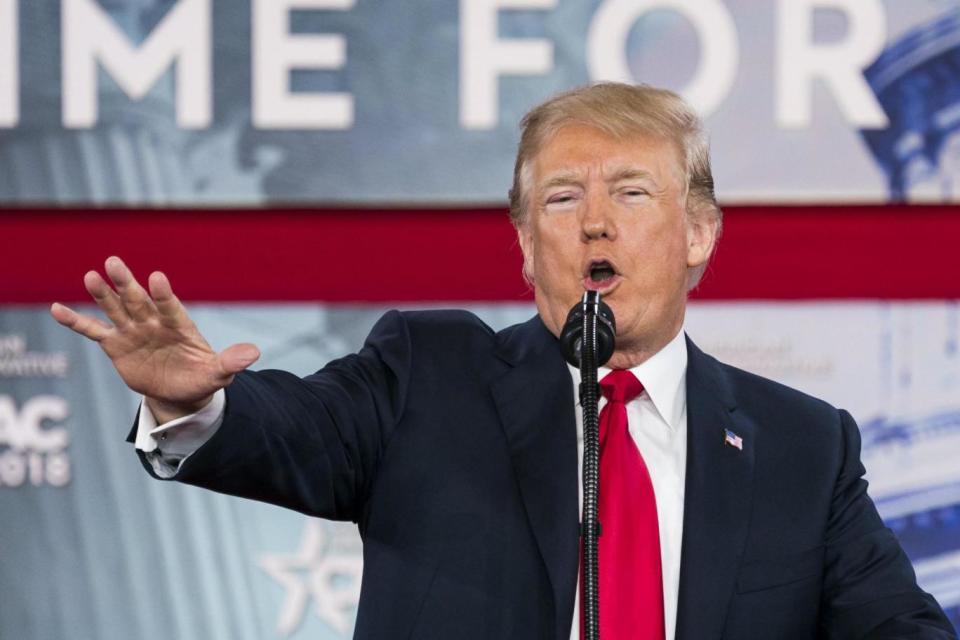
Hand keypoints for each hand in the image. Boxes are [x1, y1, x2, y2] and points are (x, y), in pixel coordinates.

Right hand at [50, 256, 259, 423]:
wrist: (180, 390)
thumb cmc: (201, 377)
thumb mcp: (218, 373)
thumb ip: (231, 362)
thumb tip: (254, 352)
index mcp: (180, 326)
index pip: (171, 307)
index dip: (164, 294)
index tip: (156, 278)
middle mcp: (154, 323)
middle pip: (138, 301)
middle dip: (126, 284)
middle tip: (113, 262)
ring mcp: (134, 332)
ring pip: (116, 309)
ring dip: (103, 295)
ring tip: (90, 276)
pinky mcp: (116, 345)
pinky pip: (94, 331)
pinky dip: (76, 321)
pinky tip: (57, 308)